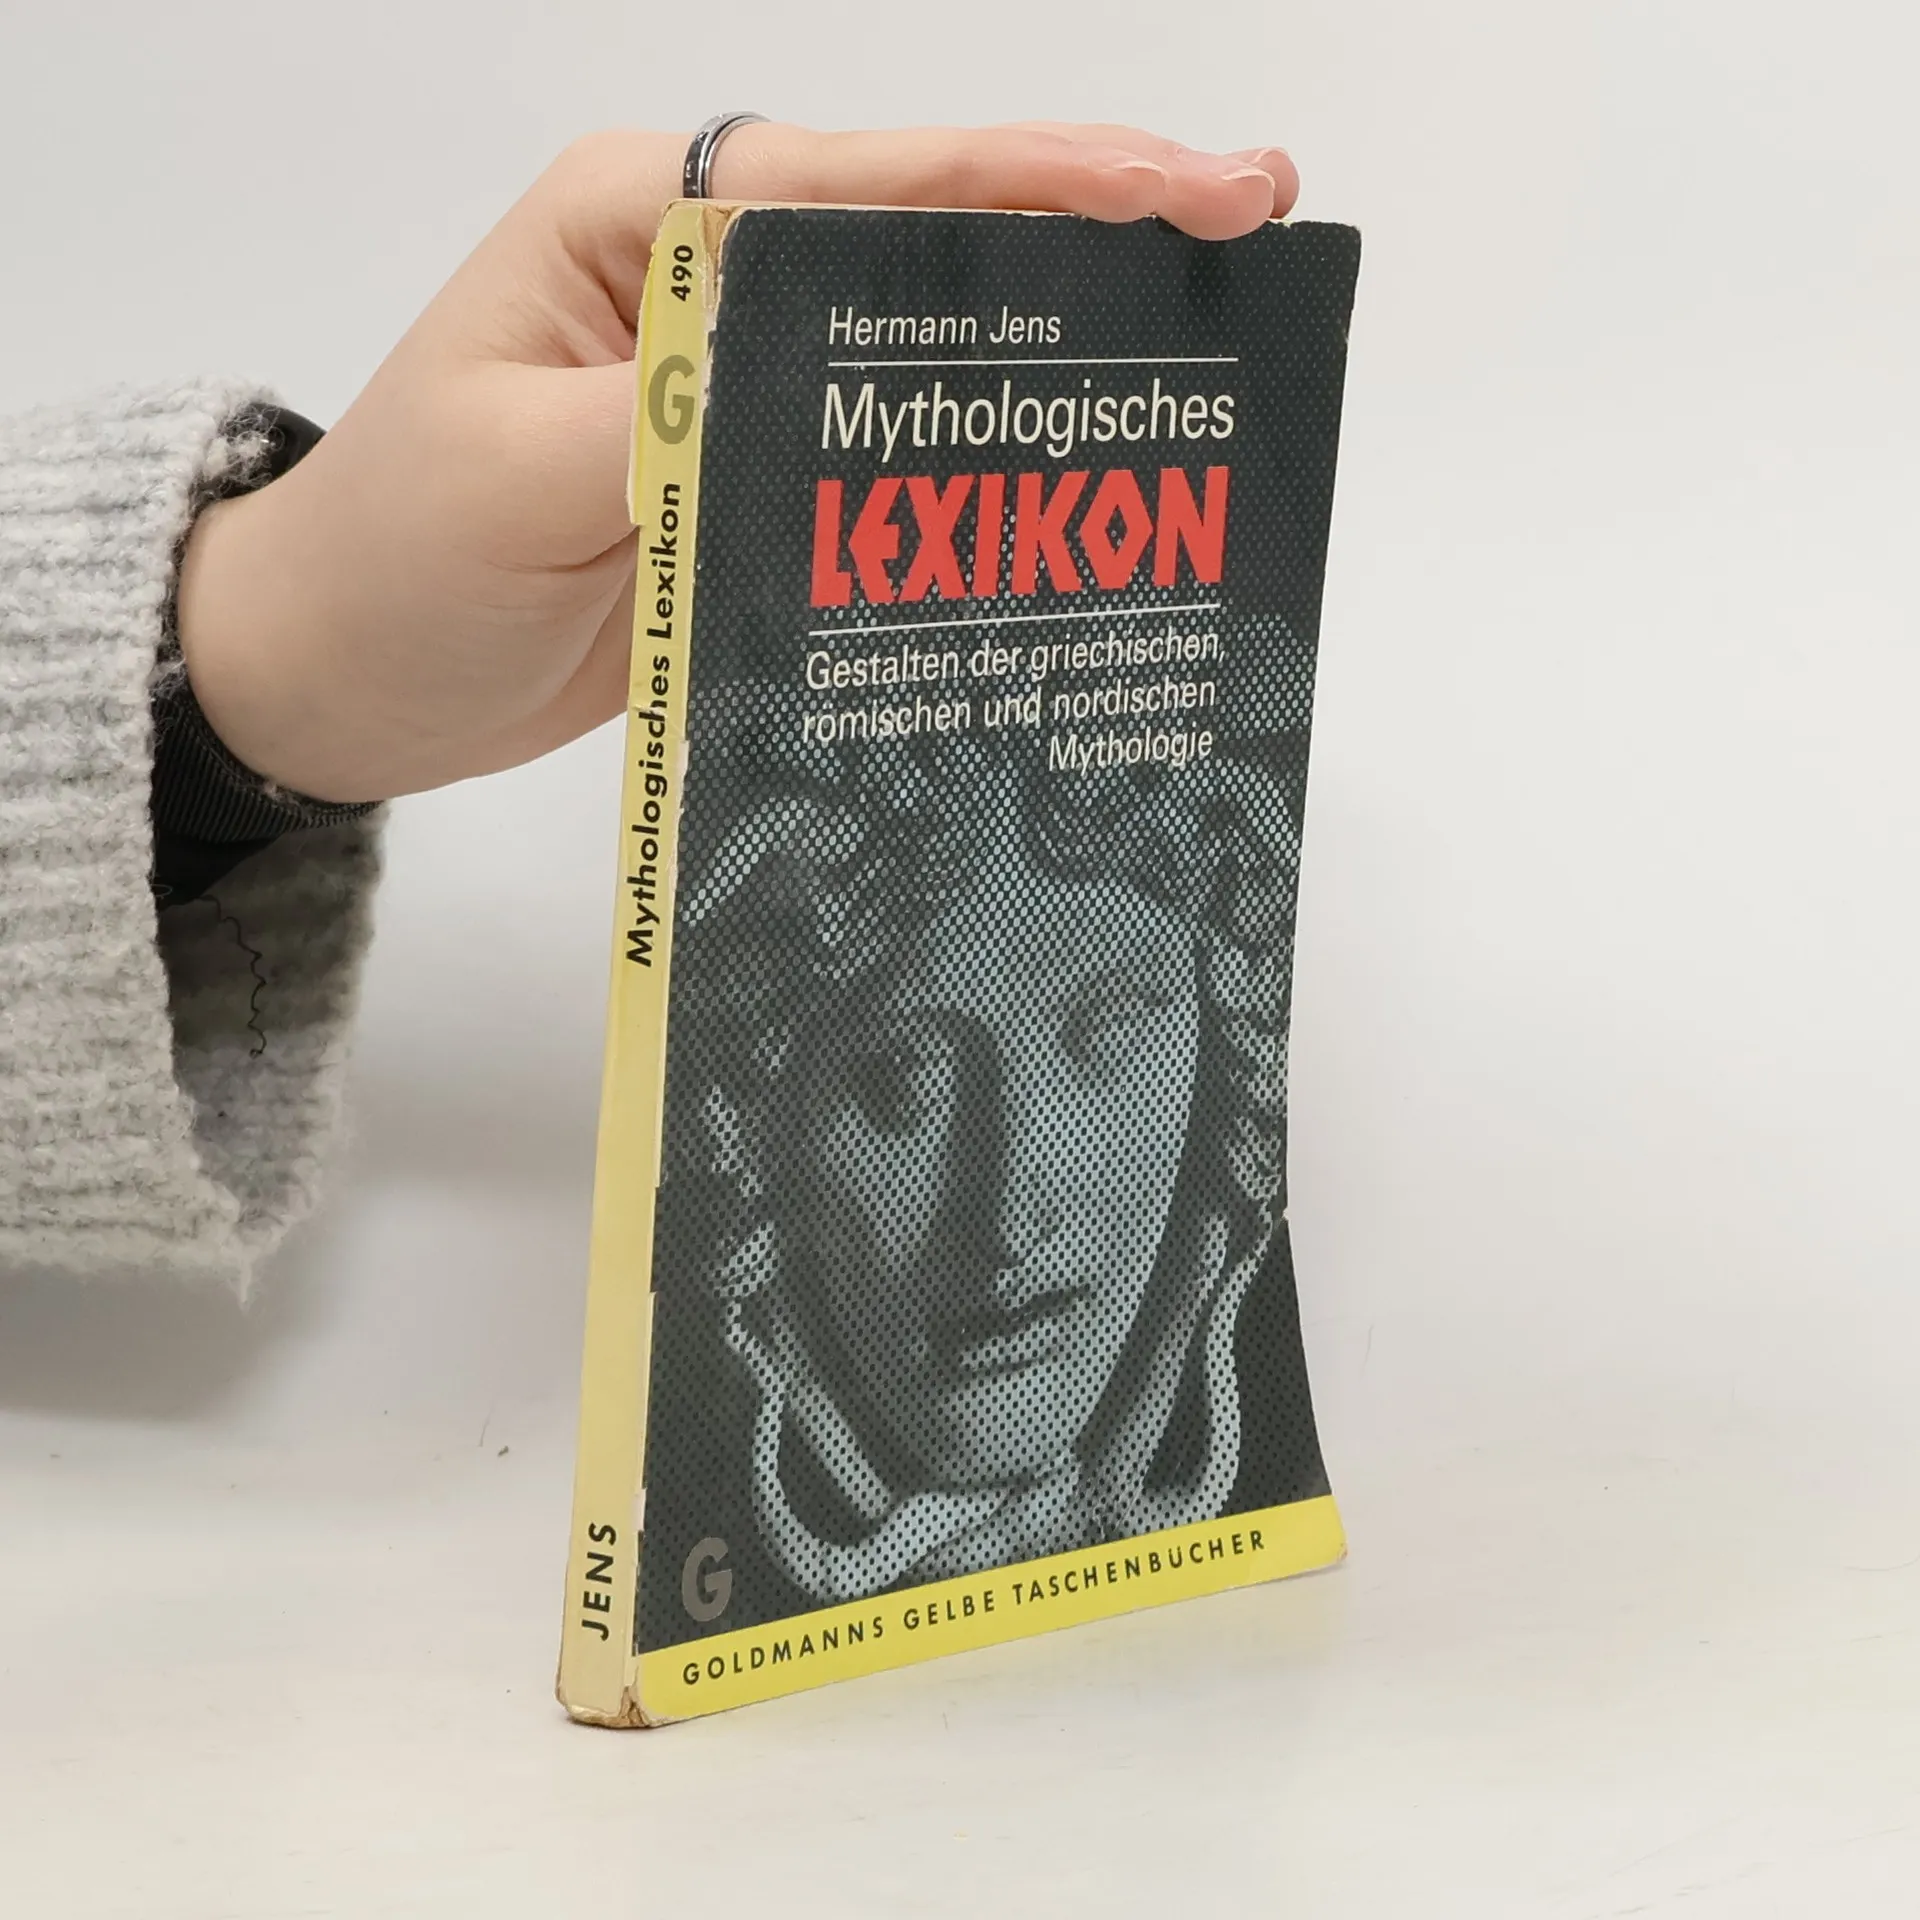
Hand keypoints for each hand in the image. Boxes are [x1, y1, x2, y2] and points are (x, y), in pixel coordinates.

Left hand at [176, 124, 1299, 802]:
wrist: (341, 676)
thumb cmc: (397, 558)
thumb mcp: (520, 475)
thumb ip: (687, 419)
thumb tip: (842, 396)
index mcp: (639, 224)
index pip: (868, 182)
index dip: (1039, 178)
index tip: (1192, 187)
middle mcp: (704, 283)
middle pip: (925, 241)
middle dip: (1089, 238)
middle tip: (1254, 243)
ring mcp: (735, 386)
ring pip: (923, 348)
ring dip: (1057, 350)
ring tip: (1206, 359)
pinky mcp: (750, 485)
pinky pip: (886, 461)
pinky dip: (980, 468)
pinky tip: (1072, 485)